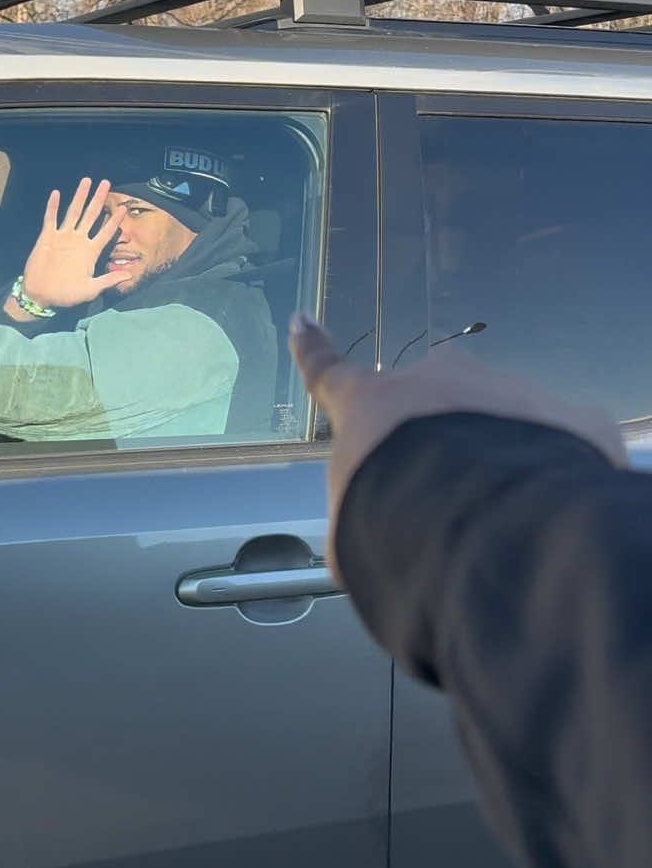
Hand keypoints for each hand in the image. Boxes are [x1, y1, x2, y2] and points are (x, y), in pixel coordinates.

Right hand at [15, 178, 129, 310]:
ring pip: (73, 212)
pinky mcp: (47, 237)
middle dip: (99, 199)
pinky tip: (57, 193)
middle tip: (106, 182)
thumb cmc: (67, 295)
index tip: (124, 208)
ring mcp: (63, 237)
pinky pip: (51, 219)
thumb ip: (108, 280)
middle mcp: (79, 240)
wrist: (42, 296)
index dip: (115, 220)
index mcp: (91, 251)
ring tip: (87, 181)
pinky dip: (53, 206)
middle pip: (91, 215)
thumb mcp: (91, 289)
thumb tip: (129, 276)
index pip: (106, 232)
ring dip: (80, 196)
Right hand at [288, 312, 625, 579]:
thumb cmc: (397, 518)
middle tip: (447, 490)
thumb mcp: (354, 530)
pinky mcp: (566, 415)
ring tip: (504, 516)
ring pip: (501, 421)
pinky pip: (560, 443)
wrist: (485, 517)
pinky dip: (556, 472)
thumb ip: (358, 520)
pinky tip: (554, 513)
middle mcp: (438, 381)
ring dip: (500, 457)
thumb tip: (361, 547)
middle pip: (433, 400)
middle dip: (440, 432)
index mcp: (374, 406)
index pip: (329, 373)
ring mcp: (506, 389)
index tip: (301, 320)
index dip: (312, 349)